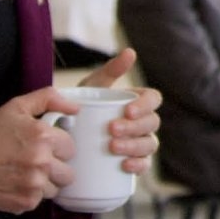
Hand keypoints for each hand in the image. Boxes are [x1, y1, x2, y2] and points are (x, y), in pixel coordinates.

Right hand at [0, 88, 80, 210]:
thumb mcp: (16, 107)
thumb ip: (48, 99)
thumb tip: (74, 108)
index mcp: (43, 137)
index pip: (70, 148)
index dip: (56, 147)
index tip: (42, 146)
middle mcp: (42, 162)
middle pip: (68, 172)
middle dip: (54, 167)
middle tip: (34, 162)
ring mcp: (34, 185)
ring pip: (55, 189)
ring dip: (44, 183)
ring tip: (23, 173)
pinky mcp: (26, 202)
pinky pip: (39, 201)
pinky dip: (30, 195)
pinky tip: (15, 183)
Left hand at [81, 49, 163, 177]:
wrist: (65, 135)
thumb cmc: (83, 106)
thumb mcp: (93, 87)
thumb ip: (110, 70)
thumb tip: (131, 52)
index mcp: (139, 101)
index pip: (154, 99)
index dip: (145, 105)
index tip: (126, 110)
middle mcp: (144, 122)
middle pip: (152, 123)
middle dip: (135, 127)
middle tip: (112, 130)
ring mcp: (141, 143)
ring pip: (150, 144)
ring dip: (135, 146)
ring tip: (113, 147)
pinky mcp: (134, 163)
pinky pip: (145, 165)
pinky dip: (138, 165)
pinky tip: (125, 166)